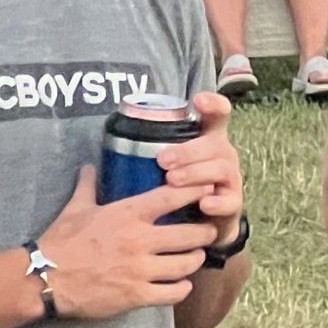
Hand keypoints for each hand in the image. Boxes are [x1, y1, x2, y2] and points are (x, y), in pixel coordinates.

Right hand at [35, 163, 210, 319]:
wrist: (46, 278)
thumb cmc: (61, 240)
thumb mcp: (76, 207)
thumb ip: (88, 184)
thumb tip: (88, 165)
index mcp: (129, 213)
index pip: (173, 196)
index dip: (195, 190)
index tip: (209, 187)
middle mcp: (140, 240)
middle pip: (190, 234)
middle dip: (205, 232)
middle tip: (209, 230)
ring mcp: (140, 270)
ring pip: (186, 264)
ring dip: (196, 260)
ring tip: (198, 256)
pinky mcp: (136, 296)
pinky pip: (172, 293)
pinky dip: (182, 288)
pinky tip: (182, 284)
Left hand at [157, 91, 244, 250]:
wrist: (204, 227)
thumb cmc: (180, 190)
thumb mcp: (168, 168)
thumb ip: (142, 160)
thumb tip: (94, 162)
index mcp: (209, 140)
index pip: (218, 114)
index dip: (212, 103)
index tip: (197, 100)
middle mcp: (223, 155)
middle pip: (214, 143)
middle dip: (188, 150)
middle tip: (162, 160)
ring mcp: (231, 179)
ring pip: (220, 169)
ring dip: (196, 173)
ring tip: (172, 181)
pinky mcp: (233, 205)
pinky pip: (229, 201)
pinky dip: (217, 202)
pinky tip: (203, 204)